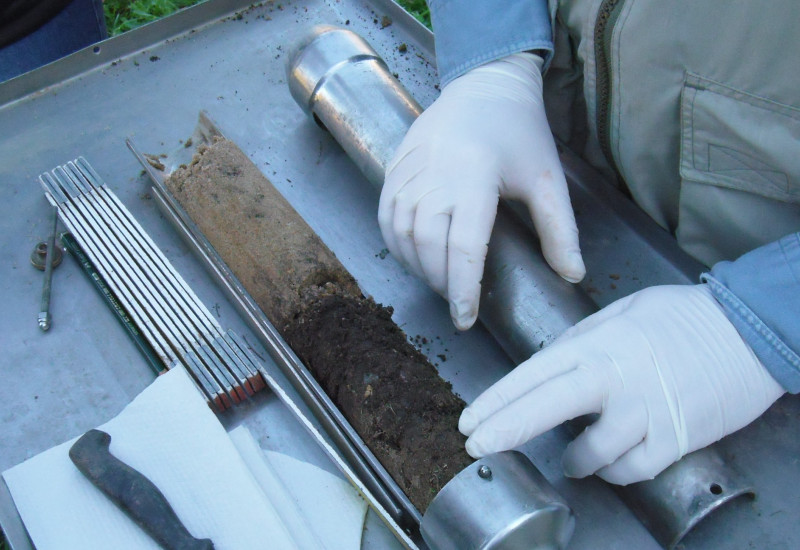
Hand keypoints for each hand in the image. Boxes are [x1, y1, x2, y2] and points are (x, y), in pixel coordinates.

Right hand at [379, 52, 584, 330]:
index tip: (465, 319)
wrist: (484, 84)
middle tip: (458, 300)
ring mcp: (410, 168)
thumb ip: (560, 229)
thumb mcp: (547, 179)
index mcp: (477, 175)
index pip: (465, 245)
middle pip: (428, 244)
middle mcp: (437, 173)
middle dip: (441, 281)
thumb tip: (573, 276)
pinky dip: (395, 243)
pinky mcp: (394, 166)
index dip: (464, 288)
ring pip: (401, 232)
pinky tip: (413, 257)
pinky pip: (386, 214)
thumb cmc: (520, 133)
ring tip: (439, 281)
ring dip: (417, 266)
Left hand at [458, 284, 784, 484]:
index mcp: (595, 345)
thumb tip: (549, 368)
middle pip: (546, 409)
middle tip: (478, 448)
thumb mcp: (620, 313)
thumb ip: (580, 341)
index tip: (470, 420)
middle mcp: (613, 378)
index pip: (532, 376)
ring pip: (591, 453)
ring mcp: (644, 411)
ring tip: (573, 457)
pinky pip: (630, 469)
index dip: (496, 402)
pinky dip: (615, 470)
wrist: (747, 332)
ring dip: (576, 460)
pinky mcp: (674, 439)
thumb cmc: (681, 317)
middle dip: (505, 431)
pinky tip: (610, 462)